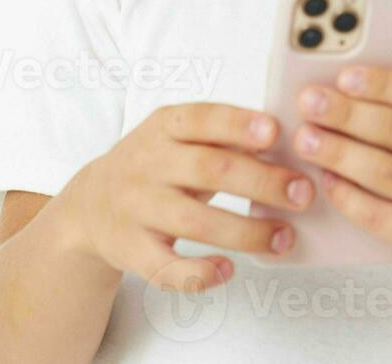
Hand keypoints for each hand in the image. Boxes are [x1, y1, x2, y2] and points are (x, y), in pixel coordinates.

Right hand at [59, 102, 313, 290]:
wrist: (89, 205)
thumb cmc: (157, 165)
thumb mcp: (180, 136)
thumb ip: (225, 136)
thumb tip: (289, 143)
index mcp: (164, 126)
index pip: (203, 118)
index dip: (238, 124)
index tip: (275, 132)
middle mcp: (147, 164)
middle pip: (209, 170)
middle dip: (261, 182)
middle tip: (302, 193)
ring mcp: (137, 208)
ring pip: (194, 222)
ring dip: (246, 232)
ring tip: (284, 238)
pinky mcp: (131, 250)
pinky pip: (166, 267)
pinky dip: (198, 272)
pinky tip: (229, 270)